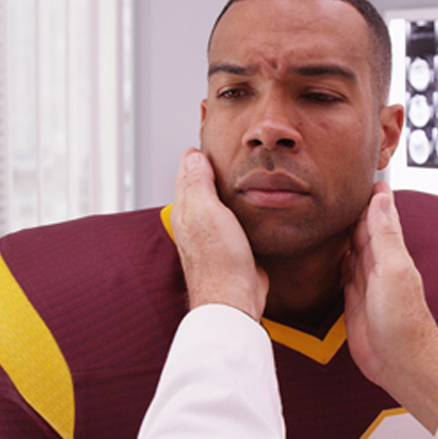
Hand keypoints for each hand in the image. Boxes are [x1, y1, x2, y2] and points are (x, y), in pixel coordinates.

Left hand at [172, 148, 267, 321]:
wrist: (234, 298)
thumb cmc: (219, 261)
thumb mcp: (207, 212)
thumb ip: (198, 184)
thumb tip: (192, 157)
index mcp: (187, 211)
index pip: (187, 174)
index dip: (196, 156)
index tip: (207, 140)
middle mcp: (197, 223)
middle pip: (201, 187)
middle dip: (208, 169)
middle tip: (221, 152)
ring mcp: (215, 236)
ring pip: (218, 204)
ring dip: (225, 189)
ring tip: (236, 173)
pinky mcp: (234, 248)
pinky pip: (235, 221)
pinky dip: (240, 209)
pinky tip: (250, 206)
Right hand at [343, 182, 437, 432]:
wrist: (401, 363)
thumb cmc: (403, 321)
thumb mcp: (393, 271)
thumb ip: (384, 235)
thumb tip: (381, 197)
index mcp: (391, 252)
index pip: (380, 213)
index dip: (372, 192)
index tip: (364, 168)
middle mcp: (379, 264)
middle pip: (363, 228)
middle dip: (354, 206)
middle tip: (338, 182)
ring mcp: (366, 282)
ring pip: (352, 247)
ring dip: (344, 229)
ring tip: (329, 208)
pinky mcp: (353, 301)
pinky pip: (342, 273)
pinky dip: (336, 258)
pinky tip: (328, 250)